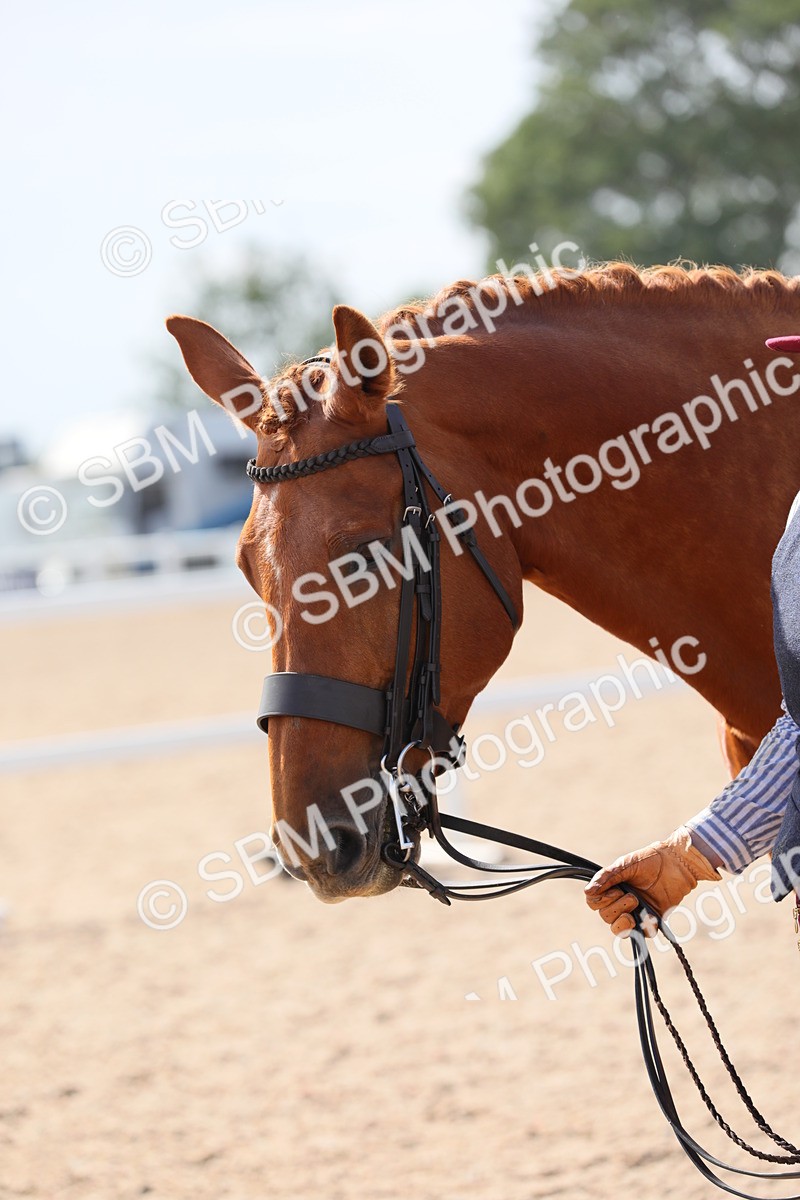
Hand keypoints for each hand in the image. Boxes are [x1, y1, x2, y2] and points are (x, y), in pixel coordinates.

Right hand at [584, 826, 720, 935]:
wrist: (676, 863)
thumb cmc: (650, 860)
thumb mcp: (624, 865)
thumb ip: (606, 878)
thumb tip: (588, 891)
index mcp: (611, 888)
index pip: (594, 903)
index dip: (600, 901)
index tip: (614, 890)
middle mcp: (620, 901)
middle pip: (605, 917)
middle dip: (616, 908)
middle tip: (632, 896)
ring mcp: (636, 912)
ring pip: (619, 930)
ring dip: (624, 921)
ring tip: (636, 905)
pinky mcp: (652, 920)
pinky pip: (643, 934)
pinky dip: (644, 927)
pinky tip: (649, 915)